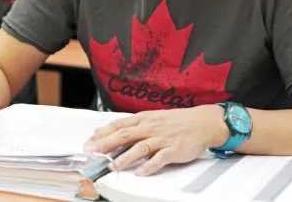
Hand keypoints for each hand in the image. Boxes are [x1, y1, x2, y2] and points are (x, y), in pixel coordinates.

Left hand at [83, 105, 227, 175]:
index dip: (102, 133)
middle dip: (106, 144)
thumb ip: (134, 125)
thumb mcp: (152, 118)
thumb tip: (111, 131)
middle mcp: (150, 127)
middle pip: (125, 135)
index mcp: (143, 119)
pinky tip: (140, 172)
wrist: (202, 122)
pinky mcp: (174, 150)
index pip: (118, 125)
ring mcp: (162, 138)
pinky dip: (149, 166)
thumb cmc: (175, 121)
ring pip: (140, 147)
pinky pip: (160, 158)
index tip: (89, 141)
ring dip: (125, 157)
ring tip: (113, 166)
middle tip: (92, 152)